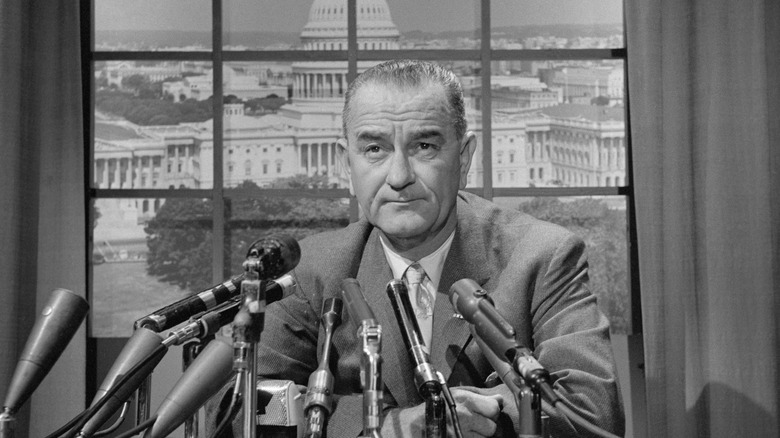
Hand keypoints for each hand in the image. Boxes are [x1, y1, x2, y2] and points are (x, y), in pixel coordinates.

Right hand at [380, 388, 502, 436]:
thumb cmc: (436, 407)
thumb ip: (479, 396)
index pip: (494, 408)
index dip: (491, 411)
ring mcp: (463, 434)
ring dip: (480, 436)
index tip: (486, 411)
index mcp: (465, 401)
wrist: (416, 427)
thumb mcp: (456, 394)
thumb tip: (499, 400)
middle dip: (486, 425)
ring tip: (467, 430)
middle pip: (492, 427)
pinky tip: (463, 435)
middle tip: (475, 423)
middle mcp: (465, 418)